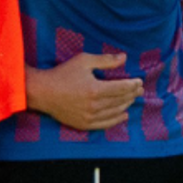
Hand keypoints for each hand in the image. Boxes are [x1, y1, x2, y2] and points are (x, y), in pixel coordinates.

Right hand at [26, 53, 143, 130]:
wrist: (42, 92)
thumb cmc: (62, 73)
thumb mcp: (83, 61)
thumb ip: (105, 60)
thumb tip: (124, 57)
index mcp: (95, 89)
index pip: (121, 88)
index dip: (133, 85)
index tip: (139, 81)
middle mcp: (94, 105)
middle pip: (120, 100)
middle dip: (132, 94)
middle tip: (140, 89)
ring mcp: (89, 116)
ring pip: (114, 112)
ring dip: (126, 105)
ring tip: (132, 99)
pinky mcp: (83, 124)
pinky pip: (104, 124)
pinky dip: (116, 120)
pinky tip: (123, 115)